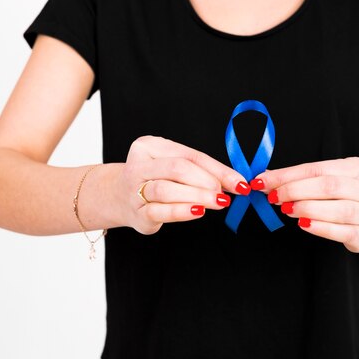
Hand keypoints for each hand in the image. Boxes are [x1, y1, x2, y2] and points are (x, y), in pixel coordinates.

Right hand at [115, 135, 250, 234]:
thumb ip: (203, 171)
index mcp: (150, 146)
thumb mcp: (176, 167)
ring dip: (197, 196)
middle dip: (206, 182)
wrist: (119, 198)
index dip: (218, 170)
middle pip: (178, 168)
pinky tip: (198, 211)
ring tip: (217, 202)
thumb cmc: (156, 179)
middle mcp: (138, 165)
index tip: (239, 183)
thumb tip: (236, 182)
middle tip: (224, 194)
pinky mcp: (137, 212)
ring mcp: (134, 189)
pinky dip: (182, 211)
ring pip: (167, 189)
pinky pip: (160, 211)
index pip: (190, 155)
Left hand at [252, 157, 358, 252]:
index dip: (288, 175)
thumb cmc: (349, 193)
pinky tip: (304, 225)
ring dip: (307, 209)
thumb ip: (302, 178)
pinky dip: (321, 228)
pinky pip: (344, 232)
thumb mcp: (332, 177)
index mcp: (358, 168)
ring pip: (339, 210)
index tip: (264, 182)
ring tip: (286, 209)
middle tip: (274, 197)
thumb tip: (266, 178)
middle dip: (296, 191)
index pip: (318, 169)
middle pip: (330, 186)